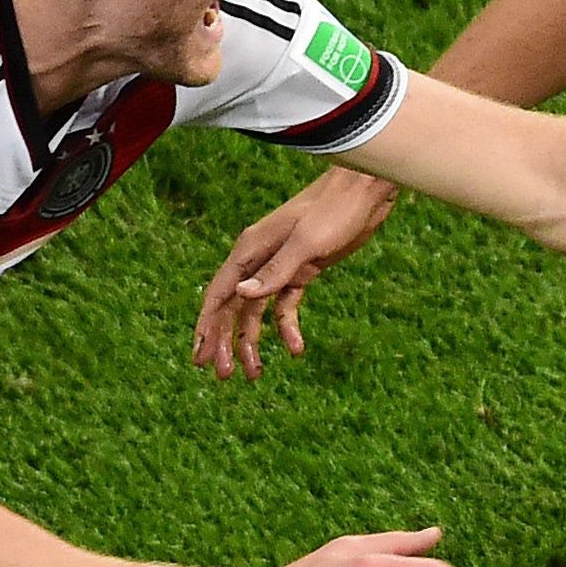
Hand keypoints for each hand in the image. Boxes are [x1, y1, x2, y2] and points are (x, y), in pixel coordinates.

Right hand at [192, 168, 402, 377]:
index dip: (206, 327)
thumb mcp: (306, 242)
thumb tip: (240, 296)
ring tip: (253, 374)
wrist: (365, 191)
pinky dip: (287, 327)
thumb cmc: (334, 209)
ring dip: (252, 341)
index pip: (219, 294)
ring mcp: (280, 266)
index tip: (200, 357)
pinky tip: (295, 350)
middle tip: (223, 375)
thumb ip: (276, 271)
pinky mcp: (302, 271)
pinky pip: (286, 306)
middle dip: (225, 342)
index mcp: (250, 250)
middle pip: (233, 308)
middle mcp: (259, 259)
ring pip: (256, 311)